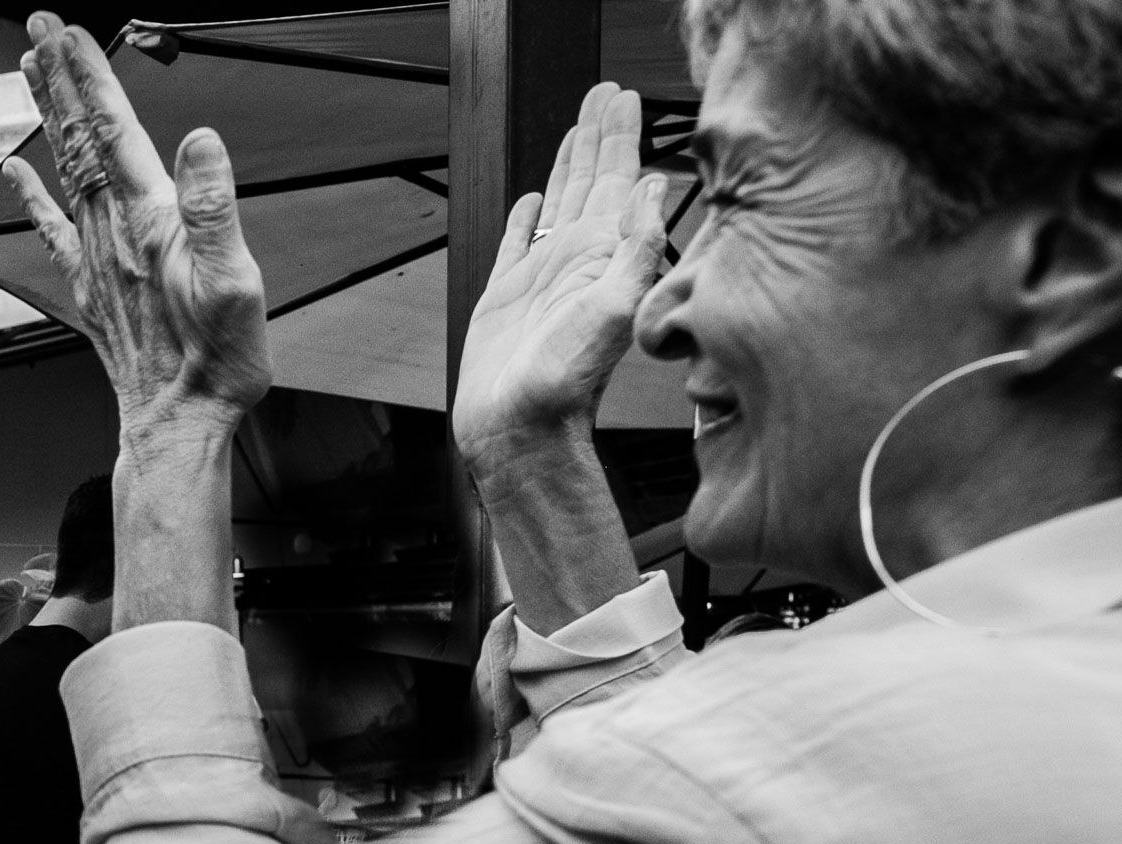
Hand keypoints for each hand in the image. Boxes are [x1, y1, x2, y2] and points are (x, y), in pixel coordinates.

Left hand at [7, 12, 270, 434]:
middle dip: (59, 79)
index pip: (112, 132)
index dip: (90, 79)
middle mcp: (113, 232)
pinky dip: (31, 193)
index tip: (68, 35)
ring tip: (31, 71)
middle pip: (78, 140)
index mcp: (150, 222)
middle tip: (40, 30)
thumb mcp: (235, 282)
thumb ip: (214, 208)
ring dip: (47, 117)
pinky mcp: (90, 285)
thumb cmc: (214, 362)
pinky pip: (52, 228)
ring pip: (63, 169)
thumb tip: (198, 143)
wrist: (179, 422)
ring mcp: (96, 258)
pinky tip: (16, 170)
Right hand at [453, 84, 666, 487]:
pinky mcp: (507, 294)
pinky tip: (535, 196)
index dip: (620, 135)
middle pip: (590, 180)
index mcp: (603, 255)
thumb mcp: (613, 311)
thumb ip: (637, 248)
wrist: (520, 430)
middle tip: (603, 93)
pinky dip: (527, 215)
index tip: (622, 96)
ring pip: (558, 201)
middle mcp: (577, 259)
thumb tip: (656, 187)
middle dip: (598, 134)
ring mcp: (543, 274)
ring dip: (568, 162)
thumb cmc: (565, 384)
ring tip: (576, 126)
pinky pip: (519, 240)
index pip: (617, 179)